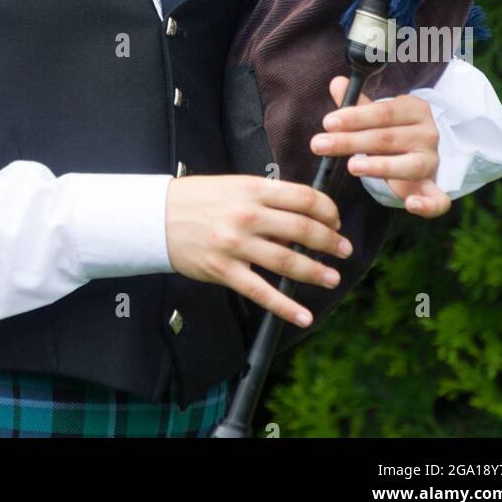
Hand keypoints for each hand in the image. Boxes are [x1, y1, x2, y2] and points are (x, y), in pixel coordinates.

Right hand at [165, 173, 352, 327]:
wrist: (156, 216)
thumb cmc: (198, 199)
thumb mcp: (234, 186)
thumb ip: (267, 198)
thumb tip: (303, 216)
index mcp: (252, 189)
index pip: (303, 197)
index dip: (327, 210)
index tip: (336, 220)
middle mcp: (247, 215)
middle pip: (301, 229)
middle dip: (330, 241)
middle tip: (345, 250)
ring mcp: (235, 244)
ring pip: (286, 261)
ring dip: (315, 272)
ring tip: (332, 277)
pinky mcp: (223, 270)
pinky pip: (261, 292)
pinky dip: (285, 306)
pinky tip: (303, 315)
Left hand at [310, 76, 451, 218]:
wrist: (419, 152)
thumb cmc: (392, 130)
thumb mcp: (377, 115)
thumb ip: (357, 103)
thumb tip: (338, 83)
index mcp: (414, 109)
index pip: (383, 112)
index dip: (355, 117)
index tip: (328, 123)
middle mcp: (427, 134)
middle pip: (387, 138)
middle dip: (351, 142)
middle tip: (320, 145)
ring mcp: (432, 162)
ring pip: (409, 166)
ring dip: (380, 167)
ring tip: (352, 166)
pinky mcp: (434, 188)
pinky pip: (438, 200)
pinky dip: (427, 205)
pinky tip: (410, 205)